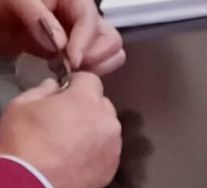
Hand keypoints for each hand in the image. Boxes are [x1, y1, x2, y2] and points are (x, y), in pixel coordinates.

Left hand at [0, 0, 124, 73]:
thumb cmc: (3, 6)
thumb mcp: (14, 1)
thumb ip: (36, 15)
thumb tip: (61, 43)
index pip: (90, 19)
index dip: (85, 41)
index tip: (73, 60)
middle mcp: (81, 16)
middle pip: (110, 38)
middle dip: (96, 56)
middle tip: (74, 67)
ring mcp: (81, 36)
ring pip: (111, 54)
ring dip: (98, 67)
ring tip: (73, 72)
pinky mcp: (76, 53)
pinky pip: (97, 65)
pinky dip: (91, 74)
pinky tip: (71, 75)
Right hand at [0, 72, 120, 187]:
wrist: (30, 185)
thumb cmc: (22, 140)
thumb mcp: (23, 104)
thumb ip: (44, 89)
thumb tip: (56, 86)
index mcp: (88, 101)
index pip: (92, 80)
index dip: (76, 84)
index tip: (63, 93)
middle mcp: (108, 123)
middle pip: (103, 105)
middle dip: (87, 107)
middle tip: (65, 118)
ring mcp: (114, 148)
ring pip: (107, 129)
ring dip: (94, 129)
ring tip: (71, 141)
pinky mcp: (112, 170)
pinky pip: (107, 152)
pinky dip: (96, 151)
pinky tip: (77, 158)